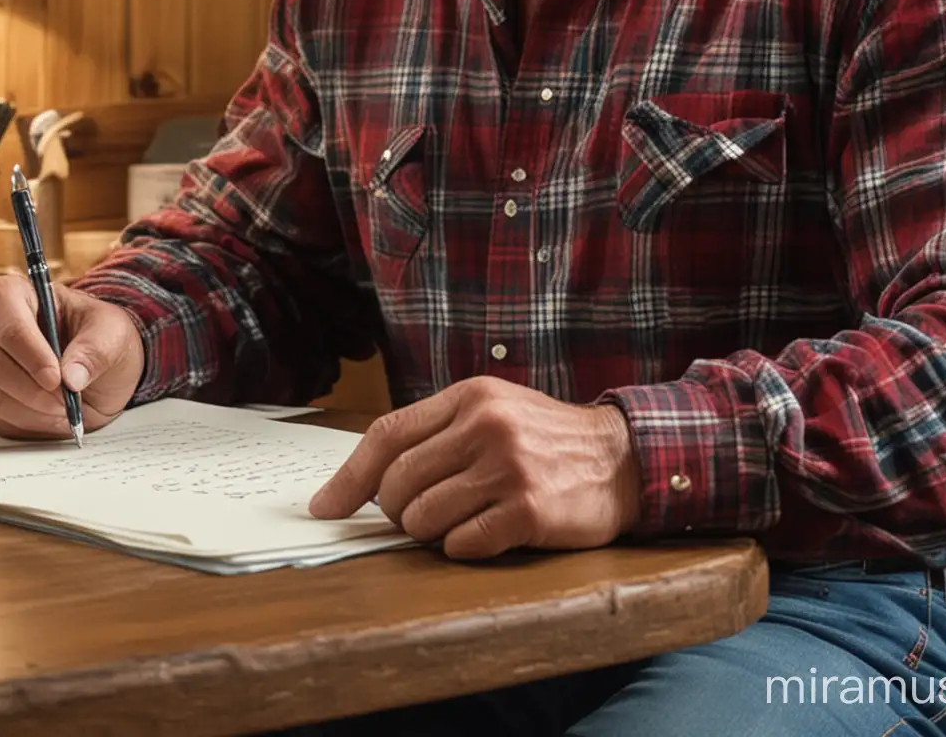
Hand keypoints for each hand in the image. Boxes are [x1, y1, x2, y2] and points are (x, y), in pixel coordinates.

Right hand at [0, 275, 145, 439]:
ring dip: (30, 412)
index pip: (9, 327)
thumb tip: (72, 378)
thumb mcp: (111, 333)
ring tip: (62, 411)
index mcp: (9, 293)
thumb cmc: (93, 337)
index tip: (57, 380)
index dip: (33, 357)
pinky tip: (45, 417)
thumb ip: (95, 350)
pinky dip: (19, 425)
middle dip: (34, 392)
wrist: (84, 364)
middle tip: (67, 403)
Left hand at [308, 377, 641, 558]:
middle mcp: (485, 425)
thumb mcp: (492, 411)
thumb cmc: (544, 439)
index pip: (387, 434)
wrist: (620, 458)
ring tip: (456, 523)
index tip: (324, 507)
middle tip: (416, 517)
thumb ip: (437, 433)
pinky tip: (485, 534)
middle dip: (394, 512)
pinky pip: (462, 544)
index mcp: (469, 396)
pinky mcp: (529, 511)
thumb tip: (366, 480)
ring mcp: (508, 467)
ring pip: (424, 518)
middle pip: (397, 483)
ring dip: (428, 533)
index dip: (349, 477)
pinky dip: (461, 548)